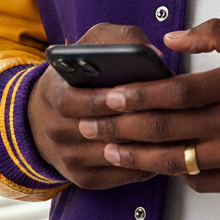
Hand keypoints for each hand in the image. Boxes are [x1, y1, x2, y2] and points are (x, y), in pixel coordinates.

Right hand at [27, 22, 169, 189]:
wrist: (40, 120)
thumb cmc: (74, 79)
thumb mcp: (87, 47)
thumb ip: (116, 40)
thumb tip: (154, 53)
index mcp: (55, 95)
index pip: (77, 101)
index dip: (106, 98)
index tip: (135, 90)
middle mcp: (57, 132)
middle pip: (105, 131)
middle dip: (139, 120)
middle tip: (173, 111)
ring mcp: (71, 159)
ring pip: (119, 155)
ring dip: (150, 144)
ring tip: (180, 128)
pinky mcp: (85, 179)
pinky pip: (124, 175)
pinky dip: (149, 163)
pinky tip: (169, 148)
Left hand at [85, 19, 219, 191]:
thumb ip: (218, 34)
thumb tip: (172, 39)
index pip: (176, 93)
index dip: (137, 95)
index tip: (109, 94)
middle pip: (167, 129)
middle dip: (121, 126)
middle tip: (90, 124)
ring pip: (177, 160)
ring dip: (137, 155)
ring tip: (110, 149)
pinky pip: (201, 181)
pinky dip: (176, 173)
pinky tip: (157, 164)